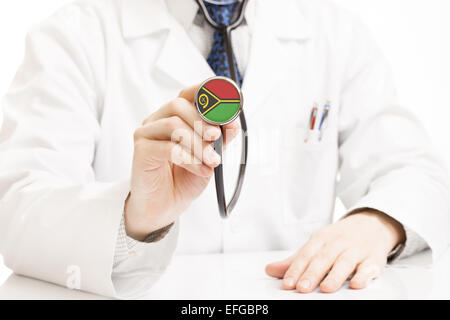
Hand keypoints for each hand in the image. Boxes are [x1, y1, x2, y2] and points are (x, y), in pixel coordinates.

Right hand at [125, 84, 239, 239]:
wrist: (165, 206)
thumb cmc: (184, 178)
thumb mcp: (209, 156)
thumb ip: (220, 139)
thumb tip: (233, 124)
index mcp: (173, 116)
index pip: (186, 94)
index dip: (205, 93)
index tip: (224, 103)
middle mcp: (157, 121)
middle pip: (177, 105)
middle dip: (202, 122)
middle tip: (216, 138)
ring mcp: (146, 135)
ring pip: (173, 125)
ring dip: (198, 144)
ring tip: (212, 161)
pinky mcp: (141, 152)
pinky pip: (168, 148)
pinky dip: (189, 159)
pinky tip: (200, 170)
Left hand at [265, 210, 405, 292]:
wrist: (372, 224)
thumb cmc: (339, 239)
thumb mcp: (316, 245)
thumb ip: (294, 260)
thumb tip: (270, 270)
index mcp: (321, 239)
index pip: (306, 254)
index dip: (296, 269)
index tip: (287, 283)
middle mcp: (338, 243)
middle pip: (323, 258)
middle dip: (312, 274)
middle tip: (302, 288)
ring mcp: (356, 250)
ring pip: (344, 263)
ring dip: (335, 276)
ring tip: (325, 289)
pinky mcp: (373, 259)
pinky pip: (368, 267)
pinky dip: (363, 275)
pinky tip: (356, 284)